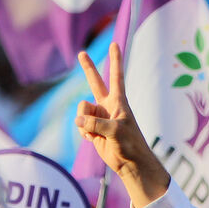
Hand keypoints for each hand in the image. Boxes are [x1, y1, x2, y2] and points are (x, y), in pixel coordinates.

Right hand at [76, 44, 170, 207]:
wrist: (129, 163)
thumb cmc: (129, 145)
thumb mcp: (114, 131)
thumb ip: (95, 123)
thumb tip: (78, 121)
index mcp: (118, 102)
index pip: (116, 76)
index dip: (115, 60)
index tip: (115, 44)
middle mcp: (108, 106)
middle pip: (95, 83)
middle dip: (88, 68)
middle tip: (81, 53)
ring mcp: (99, 117)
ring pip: (81, 111)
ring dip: (85, 123)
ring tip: (95, 134)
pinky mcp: (92, 128)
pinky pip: (80, 125)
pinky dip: (84, 133)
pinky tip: (93, 140)